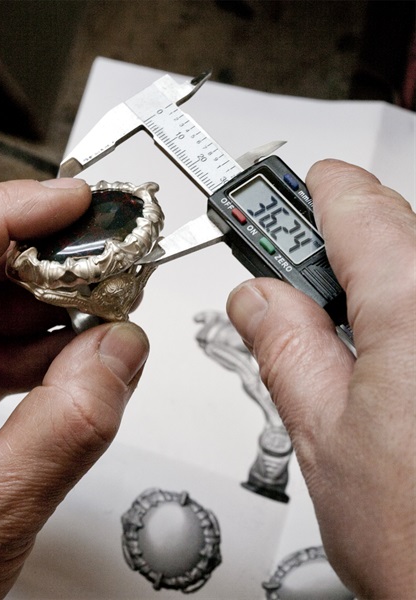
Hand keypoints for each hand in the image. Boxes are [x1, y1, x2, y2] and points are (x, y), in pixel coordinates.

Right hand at [227, 159, 414, 598]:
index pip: (350, 200)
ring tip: (334, 342)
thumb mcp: (319, 432)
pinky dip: (404, 319)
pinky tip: (384, 366)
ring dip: (368, 292)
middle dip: (325, 253)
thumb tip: (256, 296)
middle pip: (387, 229)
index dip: (298, 197)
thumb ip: (282, 344)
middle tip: (285, 287)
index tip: (268, 201)